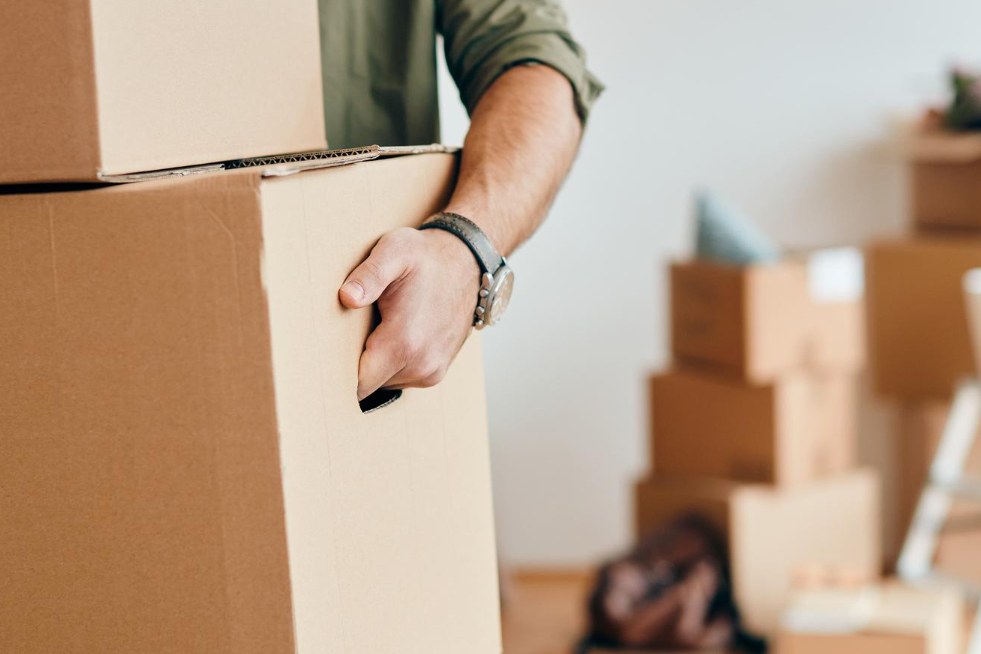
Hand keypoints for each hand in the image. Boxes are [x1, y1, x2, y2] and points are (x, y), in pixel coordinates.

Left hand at [339, 227, 479, 400]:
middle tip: (349, 332)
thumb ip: (369, 275)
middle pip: (369, 384)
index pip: (359, 383)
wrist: (467, 263)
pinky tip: (392, 335)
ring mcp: (431, 372)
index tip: (326, 354)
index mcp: (405, 342)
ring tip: (376, 329)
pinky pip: (401, 378)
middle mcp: (422, 364)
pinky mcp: (436, 372)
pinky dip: (392, 363)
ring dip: (375, 363)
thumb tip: (347, 297)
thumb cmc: (426, 257)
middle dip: (355, 364)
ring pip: (384, 383)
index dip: (338, 371)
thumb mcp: (395, 251)